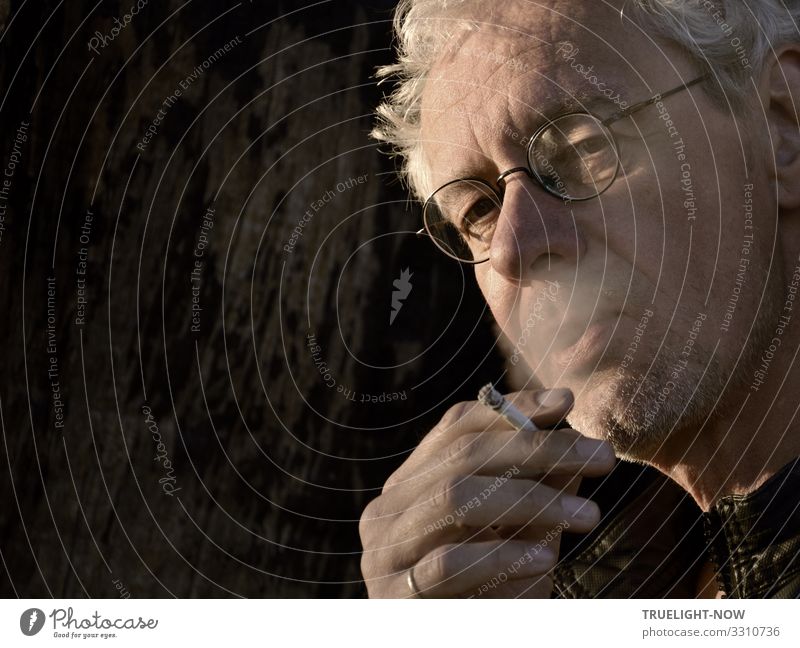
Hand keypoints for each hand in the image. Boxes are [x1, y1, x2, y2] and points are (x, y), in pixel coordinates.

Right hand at [359, 388, 615, 597]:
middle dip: (539, 451)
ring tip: (588, 517)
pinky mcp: (391, 596)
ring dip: (531, 501)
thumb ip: (536, 479)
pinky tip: (546, 559)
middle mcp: (388, 508)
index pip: (456, 426)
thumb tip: (565, 415)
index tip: (567, 402)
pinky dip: (501, 555)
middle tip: (603, 457)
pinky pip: (446, 563)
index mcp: (412, 483)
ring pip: (454, 498)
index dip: (512, 408)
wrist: (467, 644)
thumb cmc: (496, 590)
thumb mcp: (522, 528)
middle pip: (462, 456)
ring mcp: (382, 551)